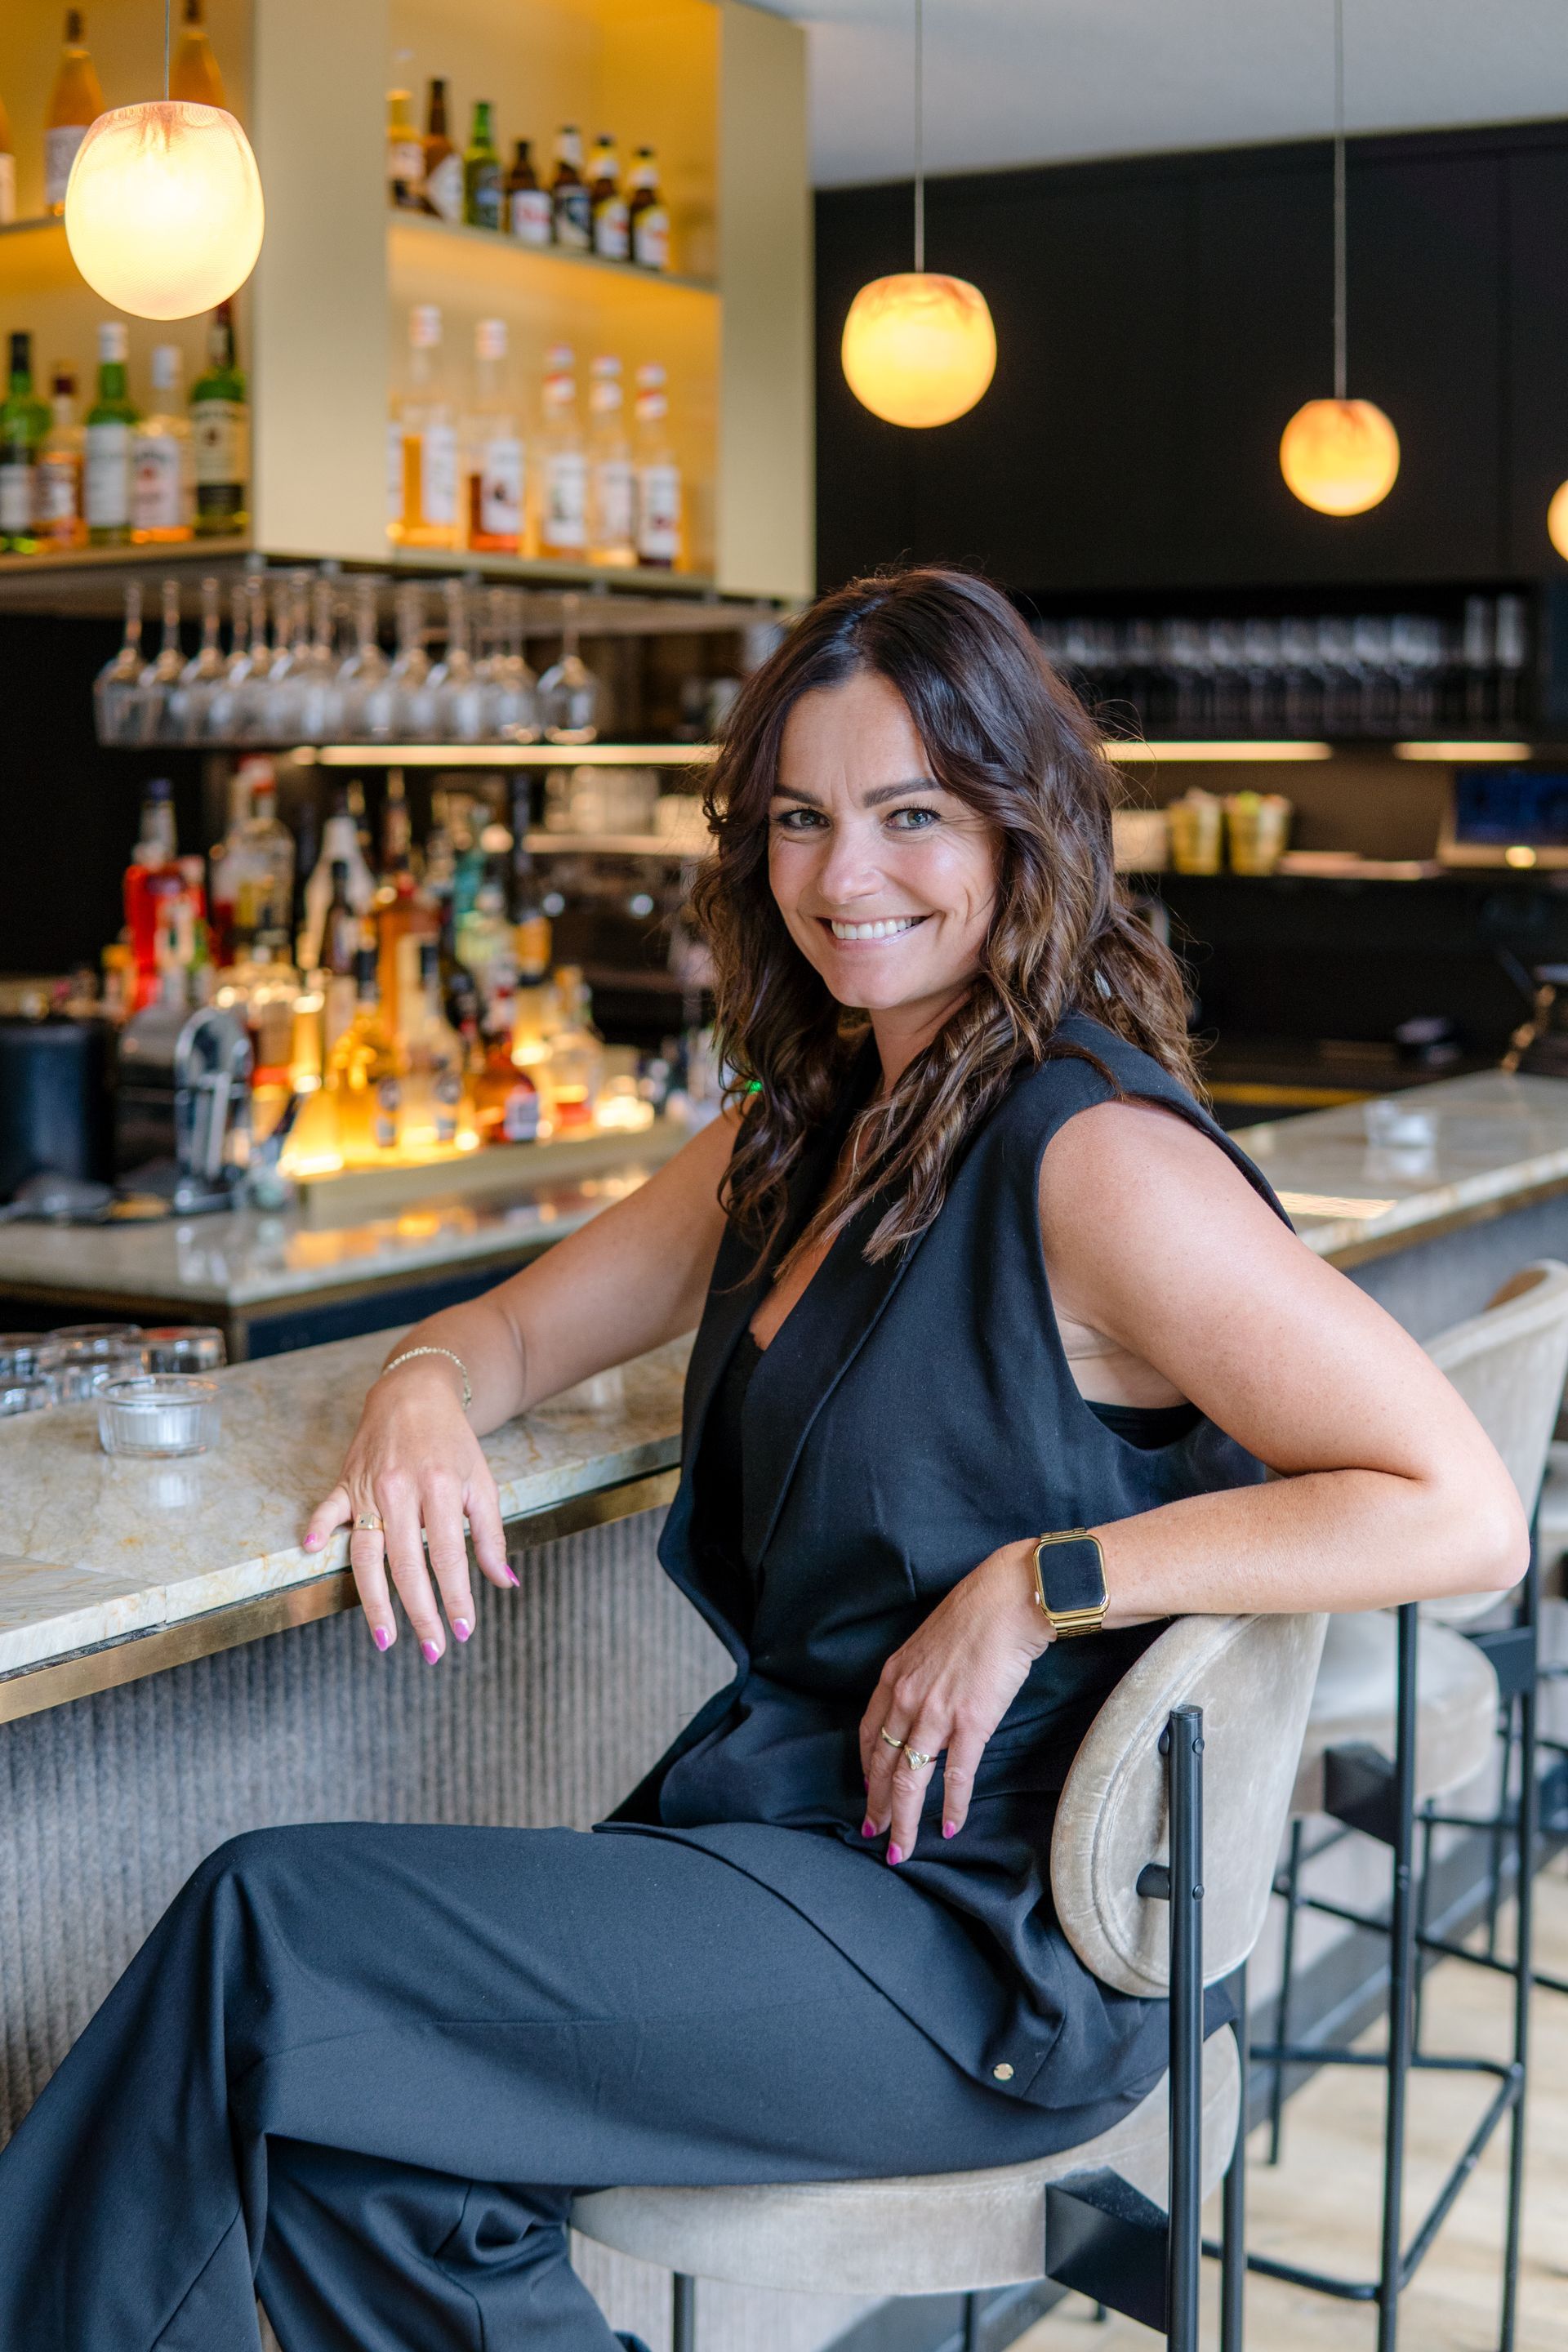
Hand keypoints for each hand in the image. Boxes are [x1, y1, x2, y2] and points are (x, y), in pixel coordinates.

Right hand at [304, 1359, 515, 1658]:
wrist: (415, 1393)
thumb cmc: (453, 1443)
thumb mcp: (483, 1483)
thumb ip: (491, 1535)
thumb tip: (504, 1583)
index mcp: (443, 1488)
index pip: (447, 1555)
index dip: (455, 1596)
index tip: (463, 1630)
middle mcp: (404, 1490)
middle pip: (407, 1564)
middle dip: (421, 1612)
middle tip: (432, 1651)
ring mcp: (371, 1486)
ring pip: (367, 1551)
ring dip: (374, 1599)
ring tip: (385, 1638)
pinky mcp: (346, 1480)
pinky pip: (328, 1508)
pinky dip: (317, 1526)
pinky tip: (308, 1550)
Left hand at [860, 1541, 1051, 1864]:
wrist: (1008, 1599)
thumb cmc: (976, 1615)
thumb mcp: (930, 1643)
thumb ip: (921, 1676)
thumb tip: (927, 1699)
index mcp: (894, 1676)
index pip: (867, 1733)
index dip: (865, 1768)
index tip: (866, 1790)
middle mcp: (906, 1698)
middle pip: (881, 1764)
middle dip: (876, 1804)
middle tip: (873, 1832)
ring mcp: (936, 1713)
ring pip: (909, 1779)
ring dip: (903, 1819)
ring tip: (899, 1849)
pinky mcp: (970, 1723)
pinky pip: (955, 1776)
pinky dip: (950, 1806)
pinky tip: (948, 1828)